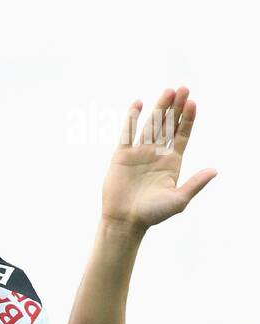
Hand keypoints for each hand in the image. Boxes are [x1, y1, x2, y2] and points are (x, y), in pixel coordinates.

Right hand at [102, 87, 215, 230]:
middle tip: (183, 89)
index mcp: (171, 162)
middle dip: (176, 108)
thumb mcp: (178, 200)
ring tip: (169, 91)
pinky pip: (128, 133)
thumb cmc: (152, 214)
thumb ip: (195, 184)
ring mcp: (139, 153)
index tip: (192, 103)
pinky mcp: (122, 155)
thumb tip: (214, 171)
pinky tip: (138, 103)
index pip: (182, 134)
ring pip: (151, 125)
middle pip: (169, 125)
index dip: (187, 119)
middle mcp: (157, 154)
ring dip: (160, 107)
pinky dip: (132, 118)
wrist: (125, 221)